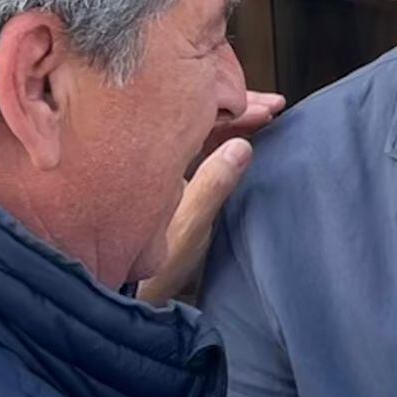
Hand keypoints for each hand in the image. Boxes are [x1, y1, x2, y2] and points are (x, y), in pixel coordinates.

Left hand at [137, 91, 286, 304]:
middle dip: (236, 107)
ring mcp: (156, 163)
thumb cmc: (150, 268)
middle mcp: (152, 153)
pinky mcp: (164, 178)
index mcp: (153, 155)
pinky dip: (220, 137)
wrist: (124, 290)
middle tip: (271, 105)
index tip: (266, 107)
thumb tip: (240, 148)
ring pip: (195, 127)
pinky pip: (194, 145)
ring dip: (230, 120)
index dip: (235, 107)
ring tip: (263, 114)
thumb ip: (213, 185)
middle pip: (195, 115)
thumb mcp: (190, 226)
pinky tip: (239, 135)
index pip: (197, 115)